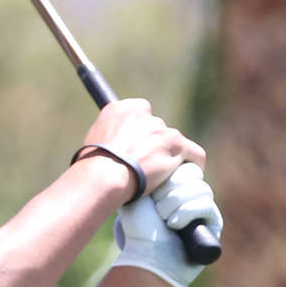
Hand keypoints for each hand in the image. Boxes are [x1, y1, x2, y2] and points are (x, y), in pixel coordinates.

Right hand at [82, 100, 206, 194]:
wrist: (103, 176)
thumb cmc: (91, 168)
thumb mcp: (93, 144)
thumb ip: (108, 139)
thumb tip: (111, 149)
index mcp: (121, 109)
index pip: (138, 117)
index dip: (137, 135)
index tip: (133, 150)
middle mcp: (143, 113)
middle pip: (155, 129)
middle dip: (151, 147)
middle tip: (142, 168)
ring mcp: (160, 129)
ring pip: (171, 142)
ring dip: (166, 157)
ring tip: (157, 177)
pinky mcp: (175, 144)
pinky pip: (194, 152)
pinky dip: (194, 163)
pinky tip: (192, 174)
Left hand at [113, 163, 223, 286]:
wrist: (145, 255)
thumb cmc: (138, 229)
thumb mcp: (138, 195)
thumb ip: (148, 175)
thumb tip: (156, 156)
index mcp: (175, 187)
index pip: (184, 166)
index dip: (169, 177)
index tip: (152, 191)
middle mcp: (191, 196)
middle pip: (192, 174)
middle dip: (171, 191)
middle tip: (157, 207)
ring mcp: (204, 209)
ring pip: (200, 188)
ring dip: (176, 204)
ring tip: (163, 218)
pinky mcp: (214, 223)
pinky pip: (206, 204)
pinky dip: (186, 213)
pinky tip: (173, 225)